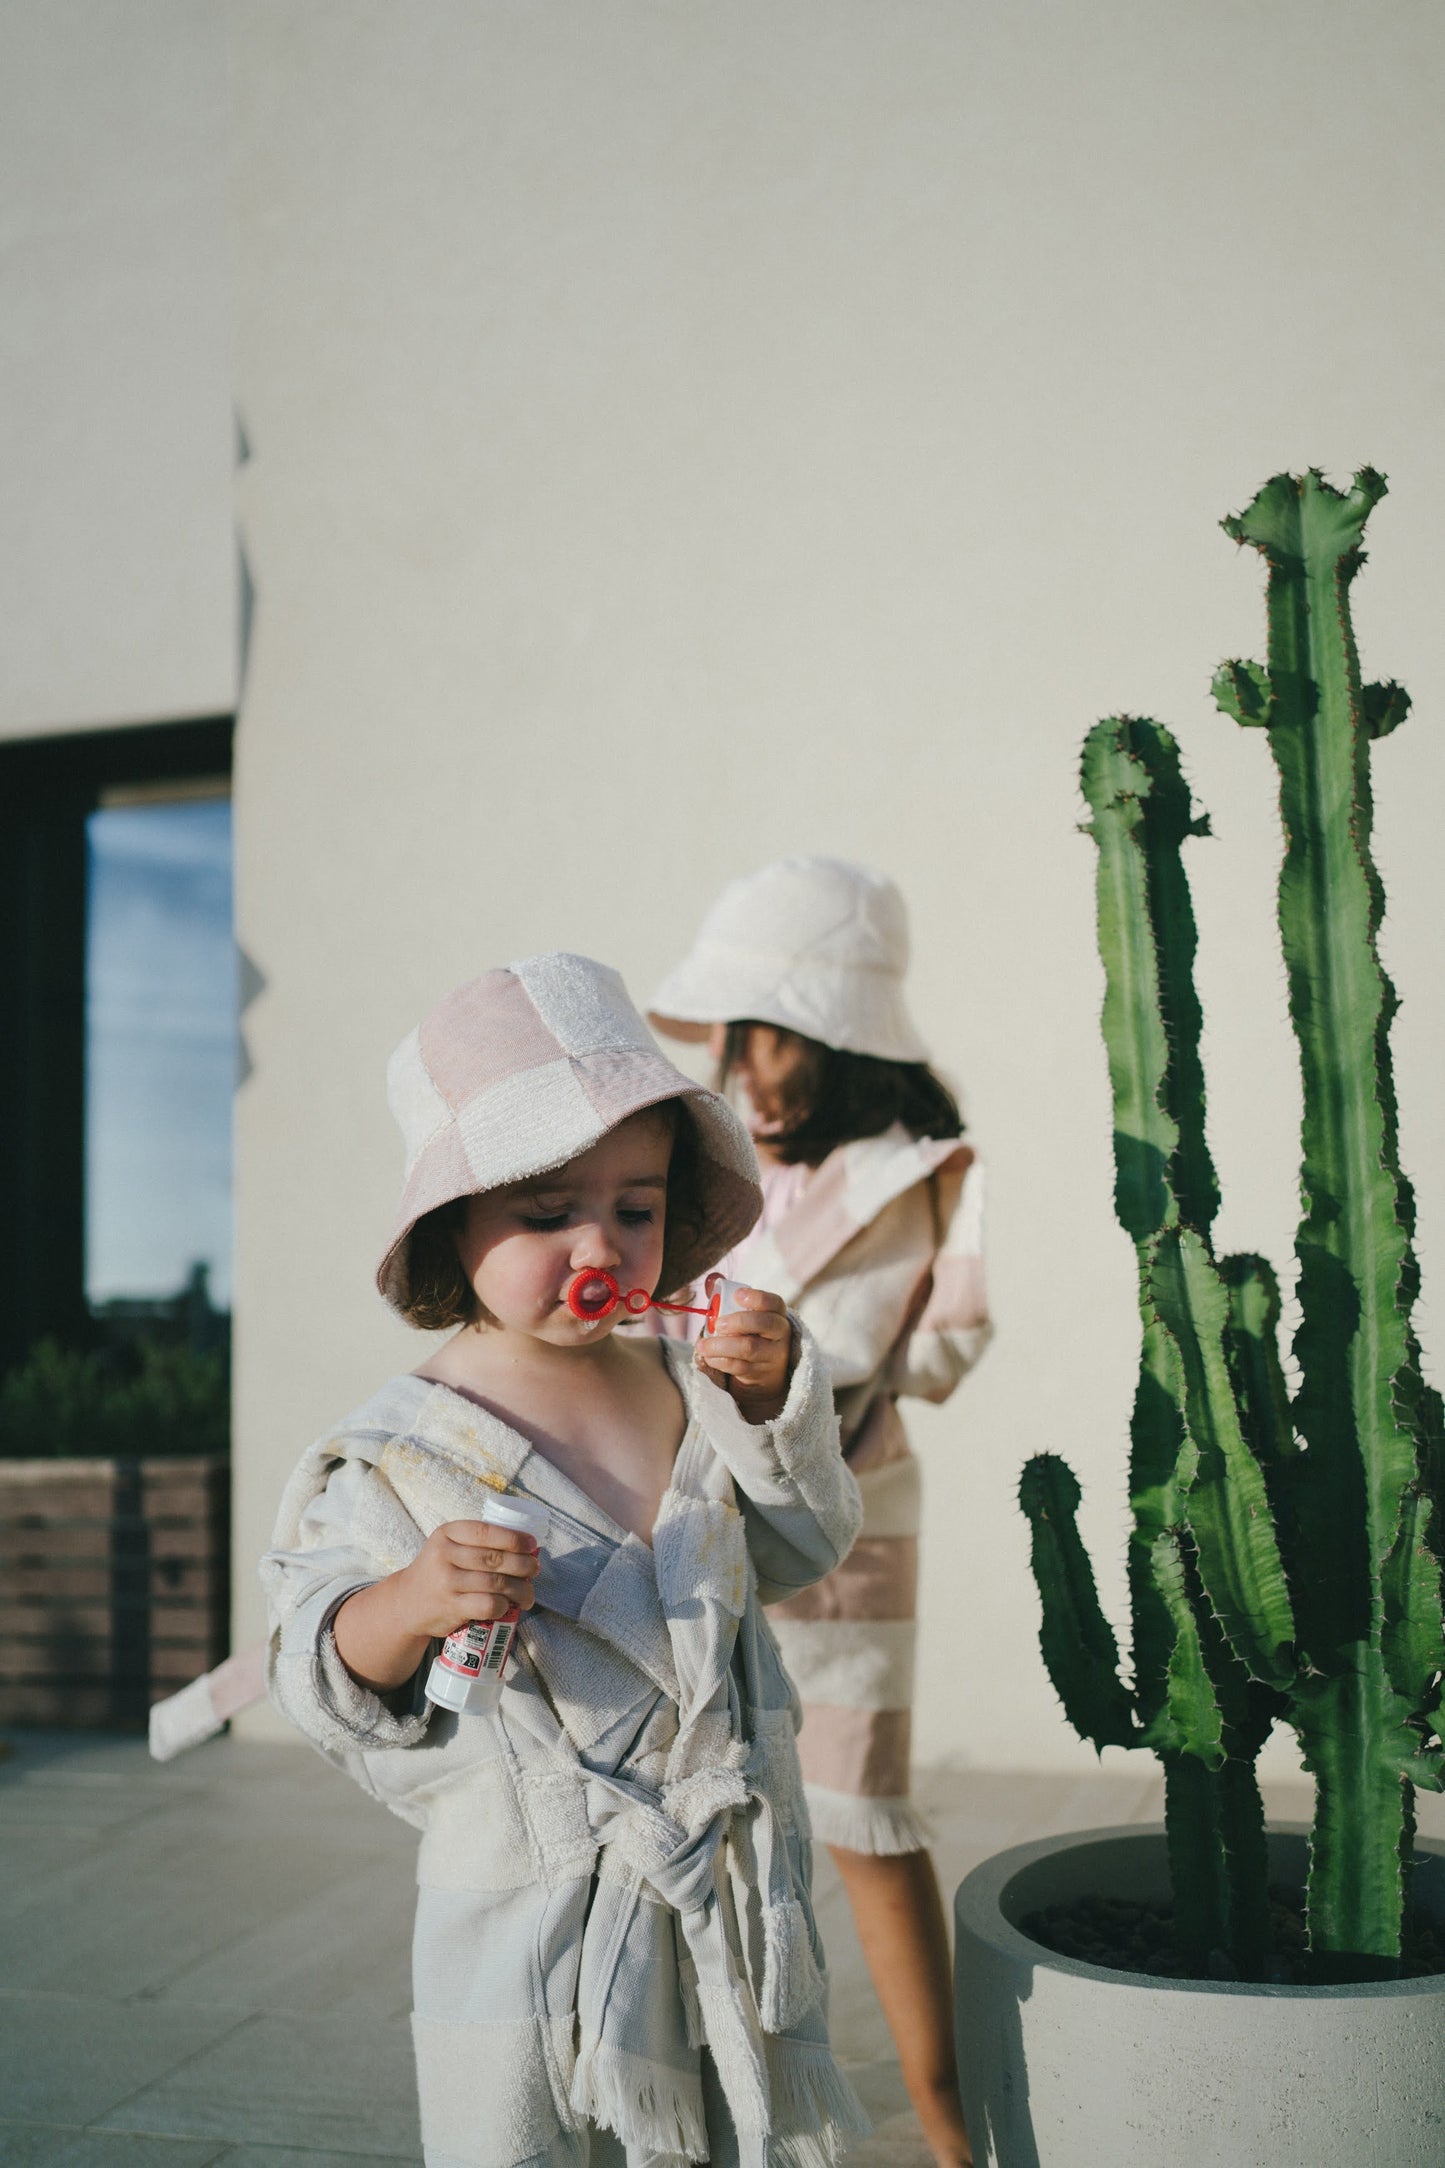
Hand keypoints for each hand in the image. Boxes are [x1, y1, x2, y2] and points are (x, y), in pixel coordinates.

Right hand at [396, 1518, 541, 1636]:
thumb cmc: (438, 1570)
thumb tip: (525, 1546)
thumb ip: (476, 1542)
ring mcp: (447, 1582)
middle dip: (523, 1565)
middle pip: (495, 1558)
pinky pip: (488, 1605)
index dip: (514, 1538)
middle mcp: (444, 1555)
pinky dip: (503, 1606)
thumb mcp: (448, 1546)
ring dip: (520, 1590)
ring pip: (496, 1583)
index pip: (486, 1531)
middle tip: (535, 1570)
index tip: (532, 1545)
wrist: (407, 1603)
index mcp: (447, 1533)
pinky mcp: (451, 1607)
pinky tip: (507, 1606)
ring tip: (528, 1594)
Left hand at [696, 1285, 792, 1421]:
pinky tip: (708, 1356)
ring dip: (722, 1345)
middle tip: (719, 1323)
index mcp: (777, 1314)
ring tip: (703, 1345)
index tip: (737, 1296)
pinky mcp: (760, 1374)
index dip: (757, 1298)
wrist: (764, 1372)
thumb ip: (728, 1297)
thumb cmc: (750, 1334)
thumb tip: (711, 1280)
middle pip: (765, 1324)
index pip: (774, 1302)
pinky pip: (739, 1367)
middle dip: (739, 1321)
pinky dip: (720, 1360)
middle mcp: (779, 1334)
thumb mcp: (745, 1316)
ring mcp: (772, 1356)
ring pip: (750, 1348)